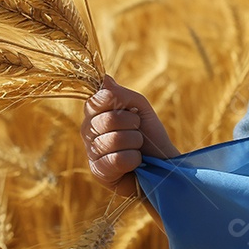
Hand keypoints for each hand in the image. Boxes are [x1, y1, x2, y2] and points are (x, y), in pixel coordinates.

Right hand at [82, 75, 179, 197]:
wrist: (161, 164)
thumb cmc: (148, 134)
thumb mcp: (139, 108)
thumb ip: (121, 94)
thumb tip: (104, 78)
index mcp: (95, 112)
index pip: (99, 99)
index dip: (120, 104)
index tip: (131, 111)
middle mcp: (88, 130)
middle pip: (109, 119)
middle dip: (133, 124)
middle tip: (137, 131)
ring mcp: (91, 151)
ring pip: (115, 139)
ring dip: (135, 143)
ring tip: (136, 148)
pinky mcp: (98, 171)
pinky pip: (118, 159)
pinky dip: (134, 159)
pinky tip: (134, 162)